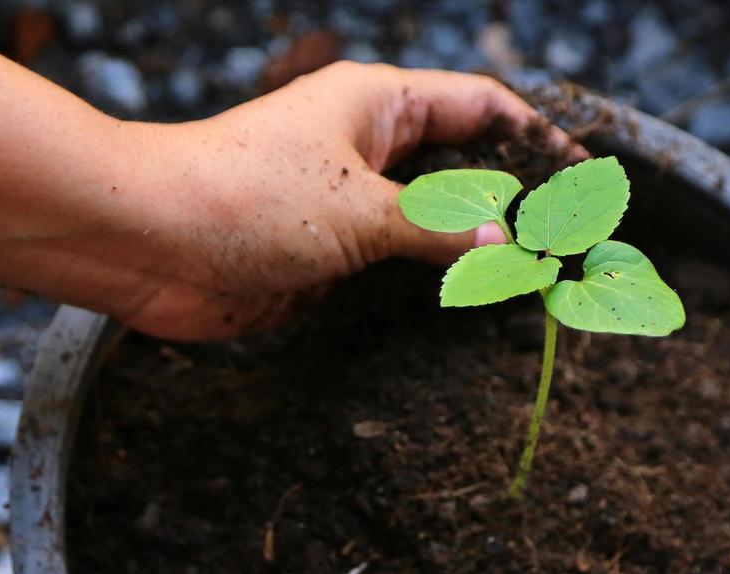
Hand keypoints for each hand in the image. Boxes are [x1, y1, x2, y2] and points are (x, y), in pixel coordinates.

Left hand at [117, 63, 569, 340]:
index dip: (538, 137)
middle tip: (572, 244)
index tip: (584, 178)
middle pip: (467, 165)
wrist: (145, 244)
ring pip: (436, 221)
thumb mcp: (357, 207)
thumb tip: (510, 243)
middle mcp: (369, 148)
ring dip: (480, 249)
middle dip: (519, 200)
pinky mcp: (330, 256)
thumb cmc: (242, 198)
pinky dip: (437, 285)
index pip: (482, 106)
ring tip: (538, 285)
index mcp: (379, 104)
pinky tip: (474, 313)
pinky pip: (400, 267)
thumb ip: (439, 228)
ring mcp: (350, 203)